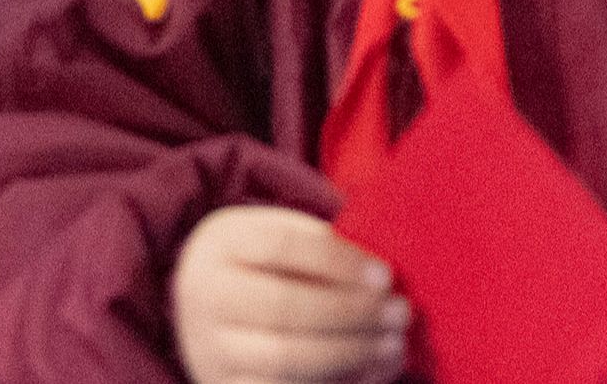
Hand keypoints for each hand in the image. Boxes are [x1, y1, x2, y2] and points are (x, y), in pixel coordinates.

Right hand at [170, 205, 408, 383]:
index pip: (280, 246)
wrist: (206, 311)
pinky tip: (373, 372)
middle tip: (401, 312)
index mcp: (221, 243)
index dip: (336, 262)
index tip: (385, 275)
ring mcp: (211, 350)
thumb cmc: (263, 266)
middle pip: (282, 307)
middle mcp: (205, 296)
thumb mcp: (278, 235)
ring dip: (350, 354)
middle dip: (351, 312)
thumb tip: (381, 280)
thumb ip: (320, 246)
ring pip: (285, 360)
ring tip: (395, 345)